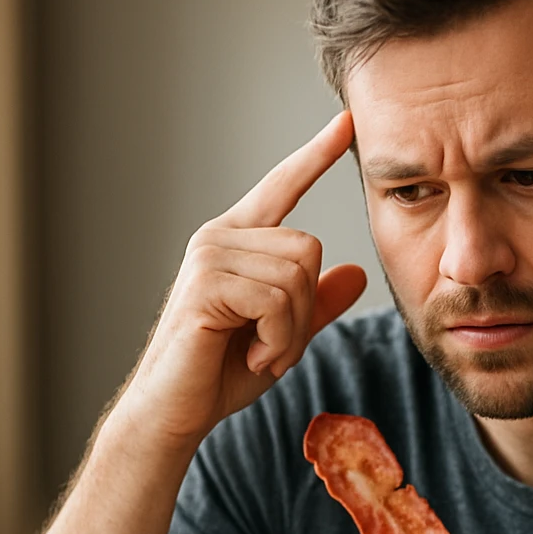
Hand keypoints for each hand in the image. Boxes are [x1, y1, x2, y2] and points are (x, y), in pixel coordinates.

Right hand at [113, 111, 367, 450]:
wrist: (176, 412)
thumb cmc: (221, 373)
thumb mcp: (284, 335)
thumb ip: (316, 302)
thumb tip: (356, 273)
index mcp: (237, 240)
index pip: (282, 186)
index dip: (315, 154)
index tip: (347, 121)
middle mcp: (220, 237)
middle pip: (309, 249)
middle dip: (304, 311)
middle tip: (272, 345)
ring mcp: (209, 256)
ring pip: (297, 276)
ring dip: (291, 331)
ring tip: (258, 352)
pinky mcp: (205, 284)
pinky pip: (277, 300)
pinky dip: (278, 340)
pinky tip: (252, 356)